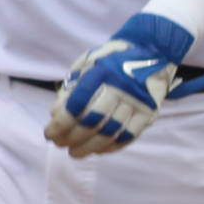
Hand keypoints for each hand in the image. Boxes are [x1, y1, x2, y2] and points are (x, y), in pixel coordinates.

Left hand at [44, 11, 191, 156]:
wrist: (153, 51)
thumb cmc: (112, 59)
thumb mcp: (89, 62)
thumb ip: (72, 86)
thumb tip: (57, 115)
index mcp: (103, 72)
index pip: (77, 105)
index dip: (60, 123)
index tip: (49, 133)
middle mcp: (122, 87)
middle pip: (92, 122)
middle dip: (71, 138)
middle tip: (59, 144)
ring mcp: (138, 102)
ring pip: (109, 133)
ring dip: (88, 147)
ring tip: (74, 152)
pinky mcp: (149, 113)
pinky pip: (127, 136)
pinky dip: (110, 147)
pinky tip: (96, 150)